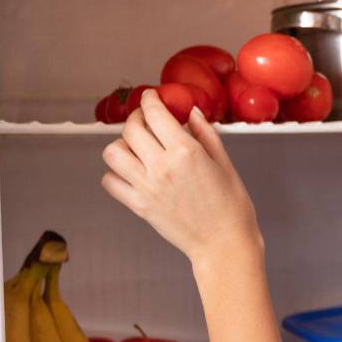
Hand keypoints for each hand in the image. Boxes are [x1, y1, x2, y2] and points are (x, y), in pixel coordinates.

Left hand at [101, 89, 260, 264]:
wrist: (224, 243)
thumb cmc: (231, 206)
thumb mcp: (225, 163)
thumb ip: (206, 134)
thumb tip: (192, 112)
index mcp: (186, 152)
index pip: (156, 114)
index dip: (150, 100)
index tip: (150, 97)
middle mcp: (161, 167)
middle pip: (131, 129)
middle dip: (136, 118)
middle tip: (144, 119)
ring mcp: (147, 187)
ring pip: (113, 153)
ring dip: (122, 144)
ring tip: (135, 147)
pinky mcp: (138, 206)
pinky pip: (111, 182)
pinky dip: (115, 173)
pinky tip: (131, 172)